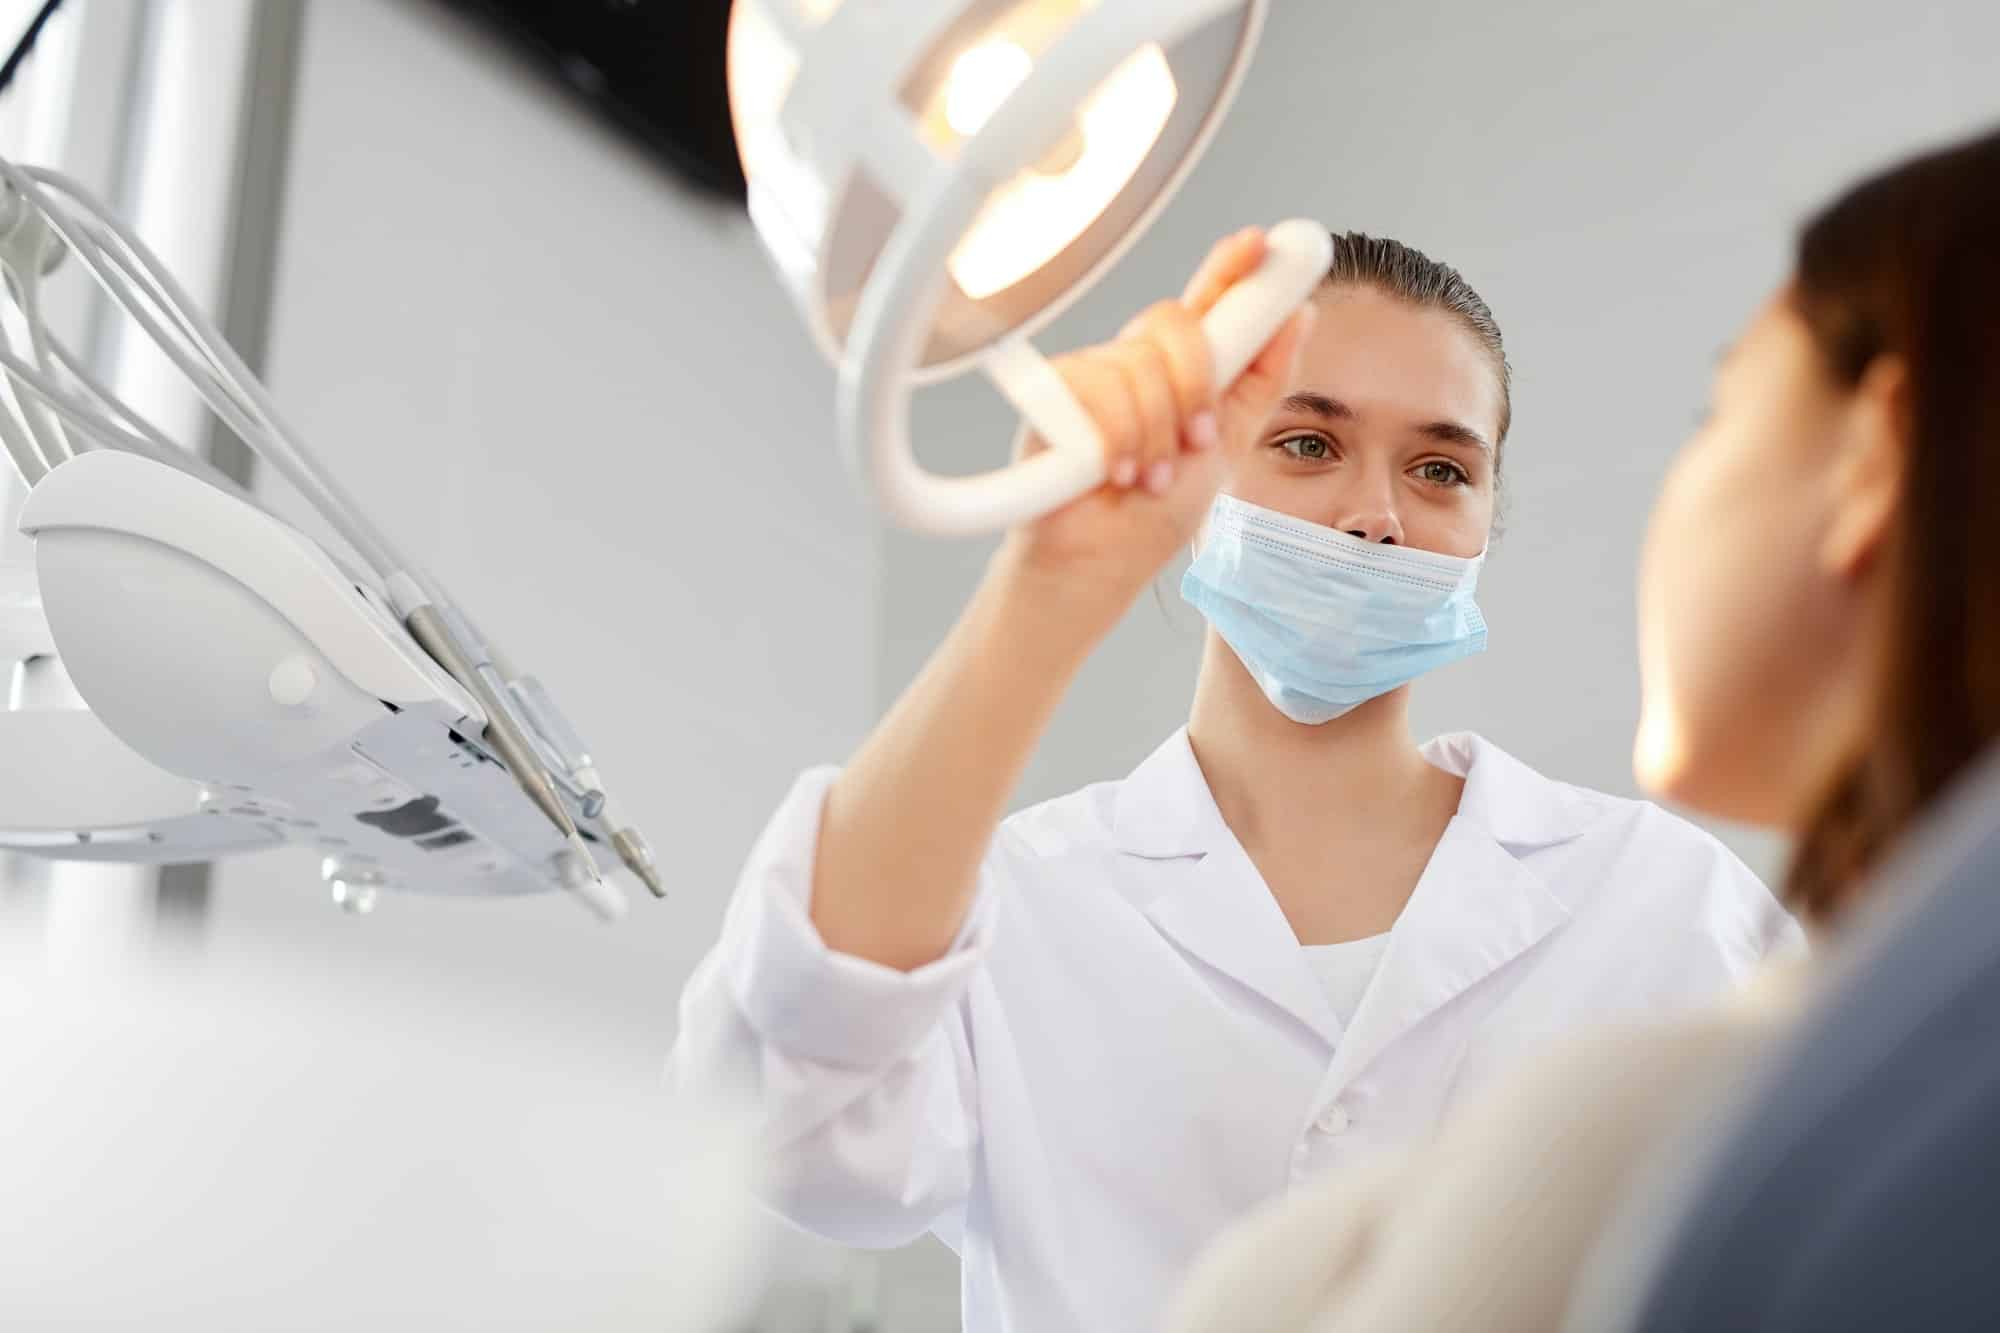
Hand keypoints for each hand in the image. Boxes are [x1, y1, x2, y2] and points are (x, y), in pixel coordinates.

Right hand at [997, 227, 1316, 616]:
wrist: (1100, 565)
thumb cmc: (1155, 514)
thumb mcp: (1227, 447)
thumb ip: (1261, 383)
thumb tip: (1299, 315)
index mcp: (1183, 369)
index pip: (1209, 302)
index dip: (1232, 267)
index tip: (1262, 244)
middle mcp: (1137, 362)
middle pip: (1172, 324)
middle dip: (1194, 385)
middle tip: (1198, 440)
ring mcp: (1093, 374)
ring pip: (1137, 365)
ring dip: (1155, 434)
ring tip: (1149, 478)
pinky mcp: (1051, 395)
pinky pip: (1096, 390)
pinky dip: (1116, 441)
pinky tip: (1113, 473)